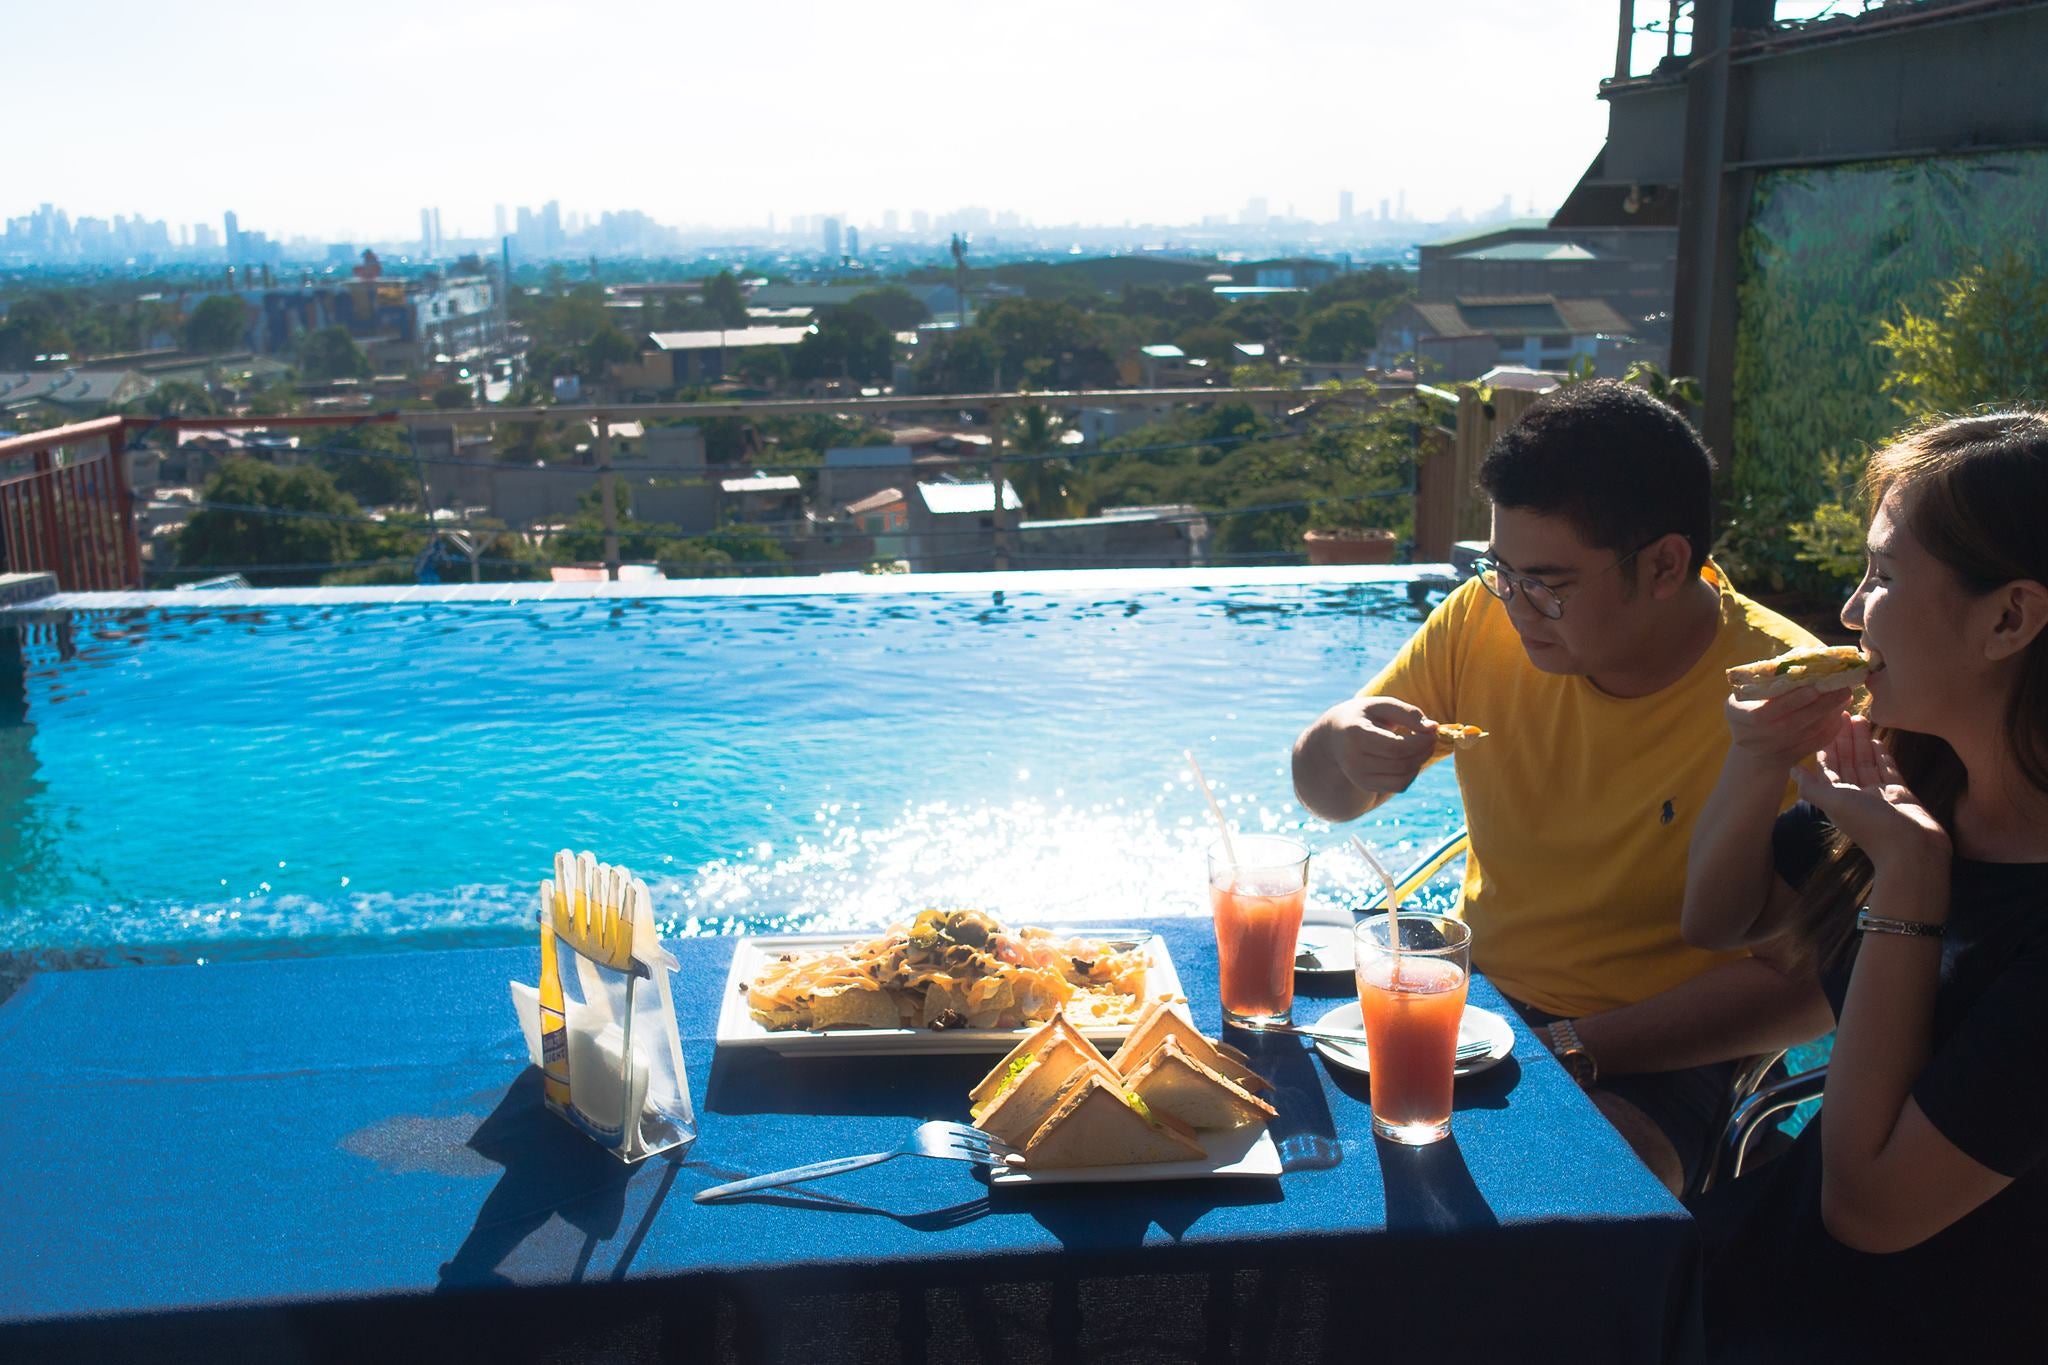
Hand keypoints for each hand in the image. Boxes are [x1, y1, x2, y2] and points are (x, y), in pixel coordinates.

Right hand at [1318, 696, 1439, 798]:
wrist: (1336, 735)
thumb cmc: (1364, 716)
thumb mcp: (1382, 705)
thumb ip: (1408, 713)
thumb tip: (1433, 728)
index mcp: (1355, 735)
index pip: (1396, 747)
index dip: (1420, 741)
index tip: (1432, 730)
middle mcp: (1353, 761)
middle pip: (1401, 764)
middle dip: (1424, 751)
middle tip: (1431, 737)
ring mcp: (1358, 777)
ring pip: (1403, 778)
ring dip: (1420, 762)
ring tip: (1421, 746)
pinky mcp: (1367, 786)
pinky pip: (1399, 786)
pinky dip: (1412, 773)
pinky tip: (1411, 758)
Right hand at [1725, 686, 1851, 772]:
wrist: (1750, 749)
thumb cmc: (1751, 708)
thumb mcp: (1751, 692)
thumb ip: (1773, 678)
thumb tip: (1809, 655)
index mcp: (1738, 715)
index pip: (1764, 711)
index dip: (1791, 701)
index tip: (1814, 688)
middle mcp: (1752, 737)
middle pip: (1791, 724)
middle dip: (1820, 705)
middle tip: (1843, 688)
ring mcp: (1771, 751)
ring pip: (1807, 733)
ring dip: (1830, 714)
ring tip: (1845, 697)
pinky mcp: (1790, 759)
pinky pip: (1815, 744)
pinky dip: (1831, 728)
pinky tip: (1840, 713)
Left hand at [1793, 716, 1951, 872]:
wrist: (1913, 849)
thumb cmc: (1871, 826)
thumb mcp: (1836, 803)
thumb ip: (1812, 787)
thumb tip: (1790, 770)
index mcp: (1838, 797)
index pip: (1828, 765)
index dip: (1826, 744)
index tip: (1825, 721)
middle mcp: (1856, 795)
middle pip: (1847, 761)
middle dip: (1845, 738)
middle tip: (1844, 710)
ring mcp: (1879, 795)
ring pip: (1867, 762)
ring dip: (1862, 741)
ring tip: (1861, 716)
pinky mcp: (1900, 794)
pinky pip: (1888, 770)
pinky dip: (1881, 755)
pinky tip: (1877, 739)